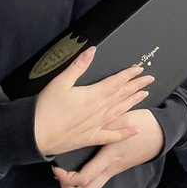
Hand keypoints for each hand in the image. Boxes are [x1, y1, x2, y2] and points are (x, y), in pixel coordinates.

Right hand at [33, 47, 154, 157]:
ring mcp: (97, 125)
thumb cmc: (46, 108)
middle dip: (136, 86)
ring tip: (145, 95)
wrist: (36, 135)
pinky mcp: (91, 137)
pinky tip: (135, 129)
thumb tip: (92, 50)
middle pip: (122, 95)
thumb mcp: (60, 82)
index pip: (116, 82)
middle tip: (150, 79)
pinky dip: (125, 132)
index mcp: (92, 95)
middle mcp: (99, 110)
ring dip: (133, 102)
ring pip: (120, 111)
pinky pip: (112, 135)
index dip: (129, 74)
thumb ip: (78, 66)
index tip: (140, 69)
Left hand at [53, 110, 164, 187]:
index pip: (83, 178)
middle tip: (58, 176)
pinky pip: (98, 179)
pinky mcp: (117, 168)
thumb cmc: (142, 124)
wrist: (162, 132)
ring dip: (76, 186)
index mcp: (109, 157)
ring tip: (65, 172)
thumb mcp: (120, 120)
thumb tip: (80, 124)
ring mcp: (115, 170)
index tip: (55, 167)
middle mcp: (111, 168)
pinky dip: (86, 178)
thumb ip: (101, 124)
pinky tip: (80, 165)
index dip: (66, 178)